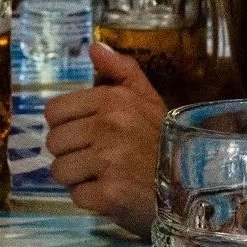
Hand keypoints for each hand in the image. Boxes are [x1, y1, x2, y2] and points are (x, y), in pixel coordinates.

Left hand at [43, 41, 165, 232]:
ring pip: (60, 170)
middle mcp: (108, 128)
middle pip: (54, 142)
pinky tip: (110, 192)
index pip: (54, 112)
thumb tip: (94, 47)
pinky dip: (90, 199)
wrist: (192, 184)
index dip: (65, 124)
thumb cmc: (163, 140)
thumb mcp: (147, 97)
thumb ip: (120, 69)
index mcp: (112, 100)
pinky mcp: (109, 195)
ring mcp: (108, 162)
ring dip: (77, 177)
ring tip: (102, 175)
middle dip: (70, 153)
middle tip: (95, 158)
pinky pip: (76, 196)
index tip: (84, 133)